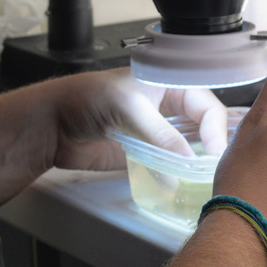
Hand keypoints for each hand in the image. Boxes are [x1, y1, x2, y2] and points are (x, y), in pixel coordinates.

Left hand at [0, 68, 227, 209]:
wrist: (52, 122)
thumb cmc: (87, 98)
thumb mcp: (129, 109)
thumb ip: (160, 135)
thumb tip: (186, 164)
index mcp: (170, 83)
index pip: (206, 104)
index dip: (214, 128)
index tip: (214, 153)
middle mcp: (168, 105)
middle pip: (203, 125)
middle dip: (211, 145)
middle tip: (213, 169)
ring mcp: (156, 130)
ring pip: (188, 146)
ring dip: (196, 162)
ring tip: (204, 180)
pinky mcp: (144, 151)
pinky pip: (169, 163)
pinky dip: (177, 173)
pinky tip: (182, 184)